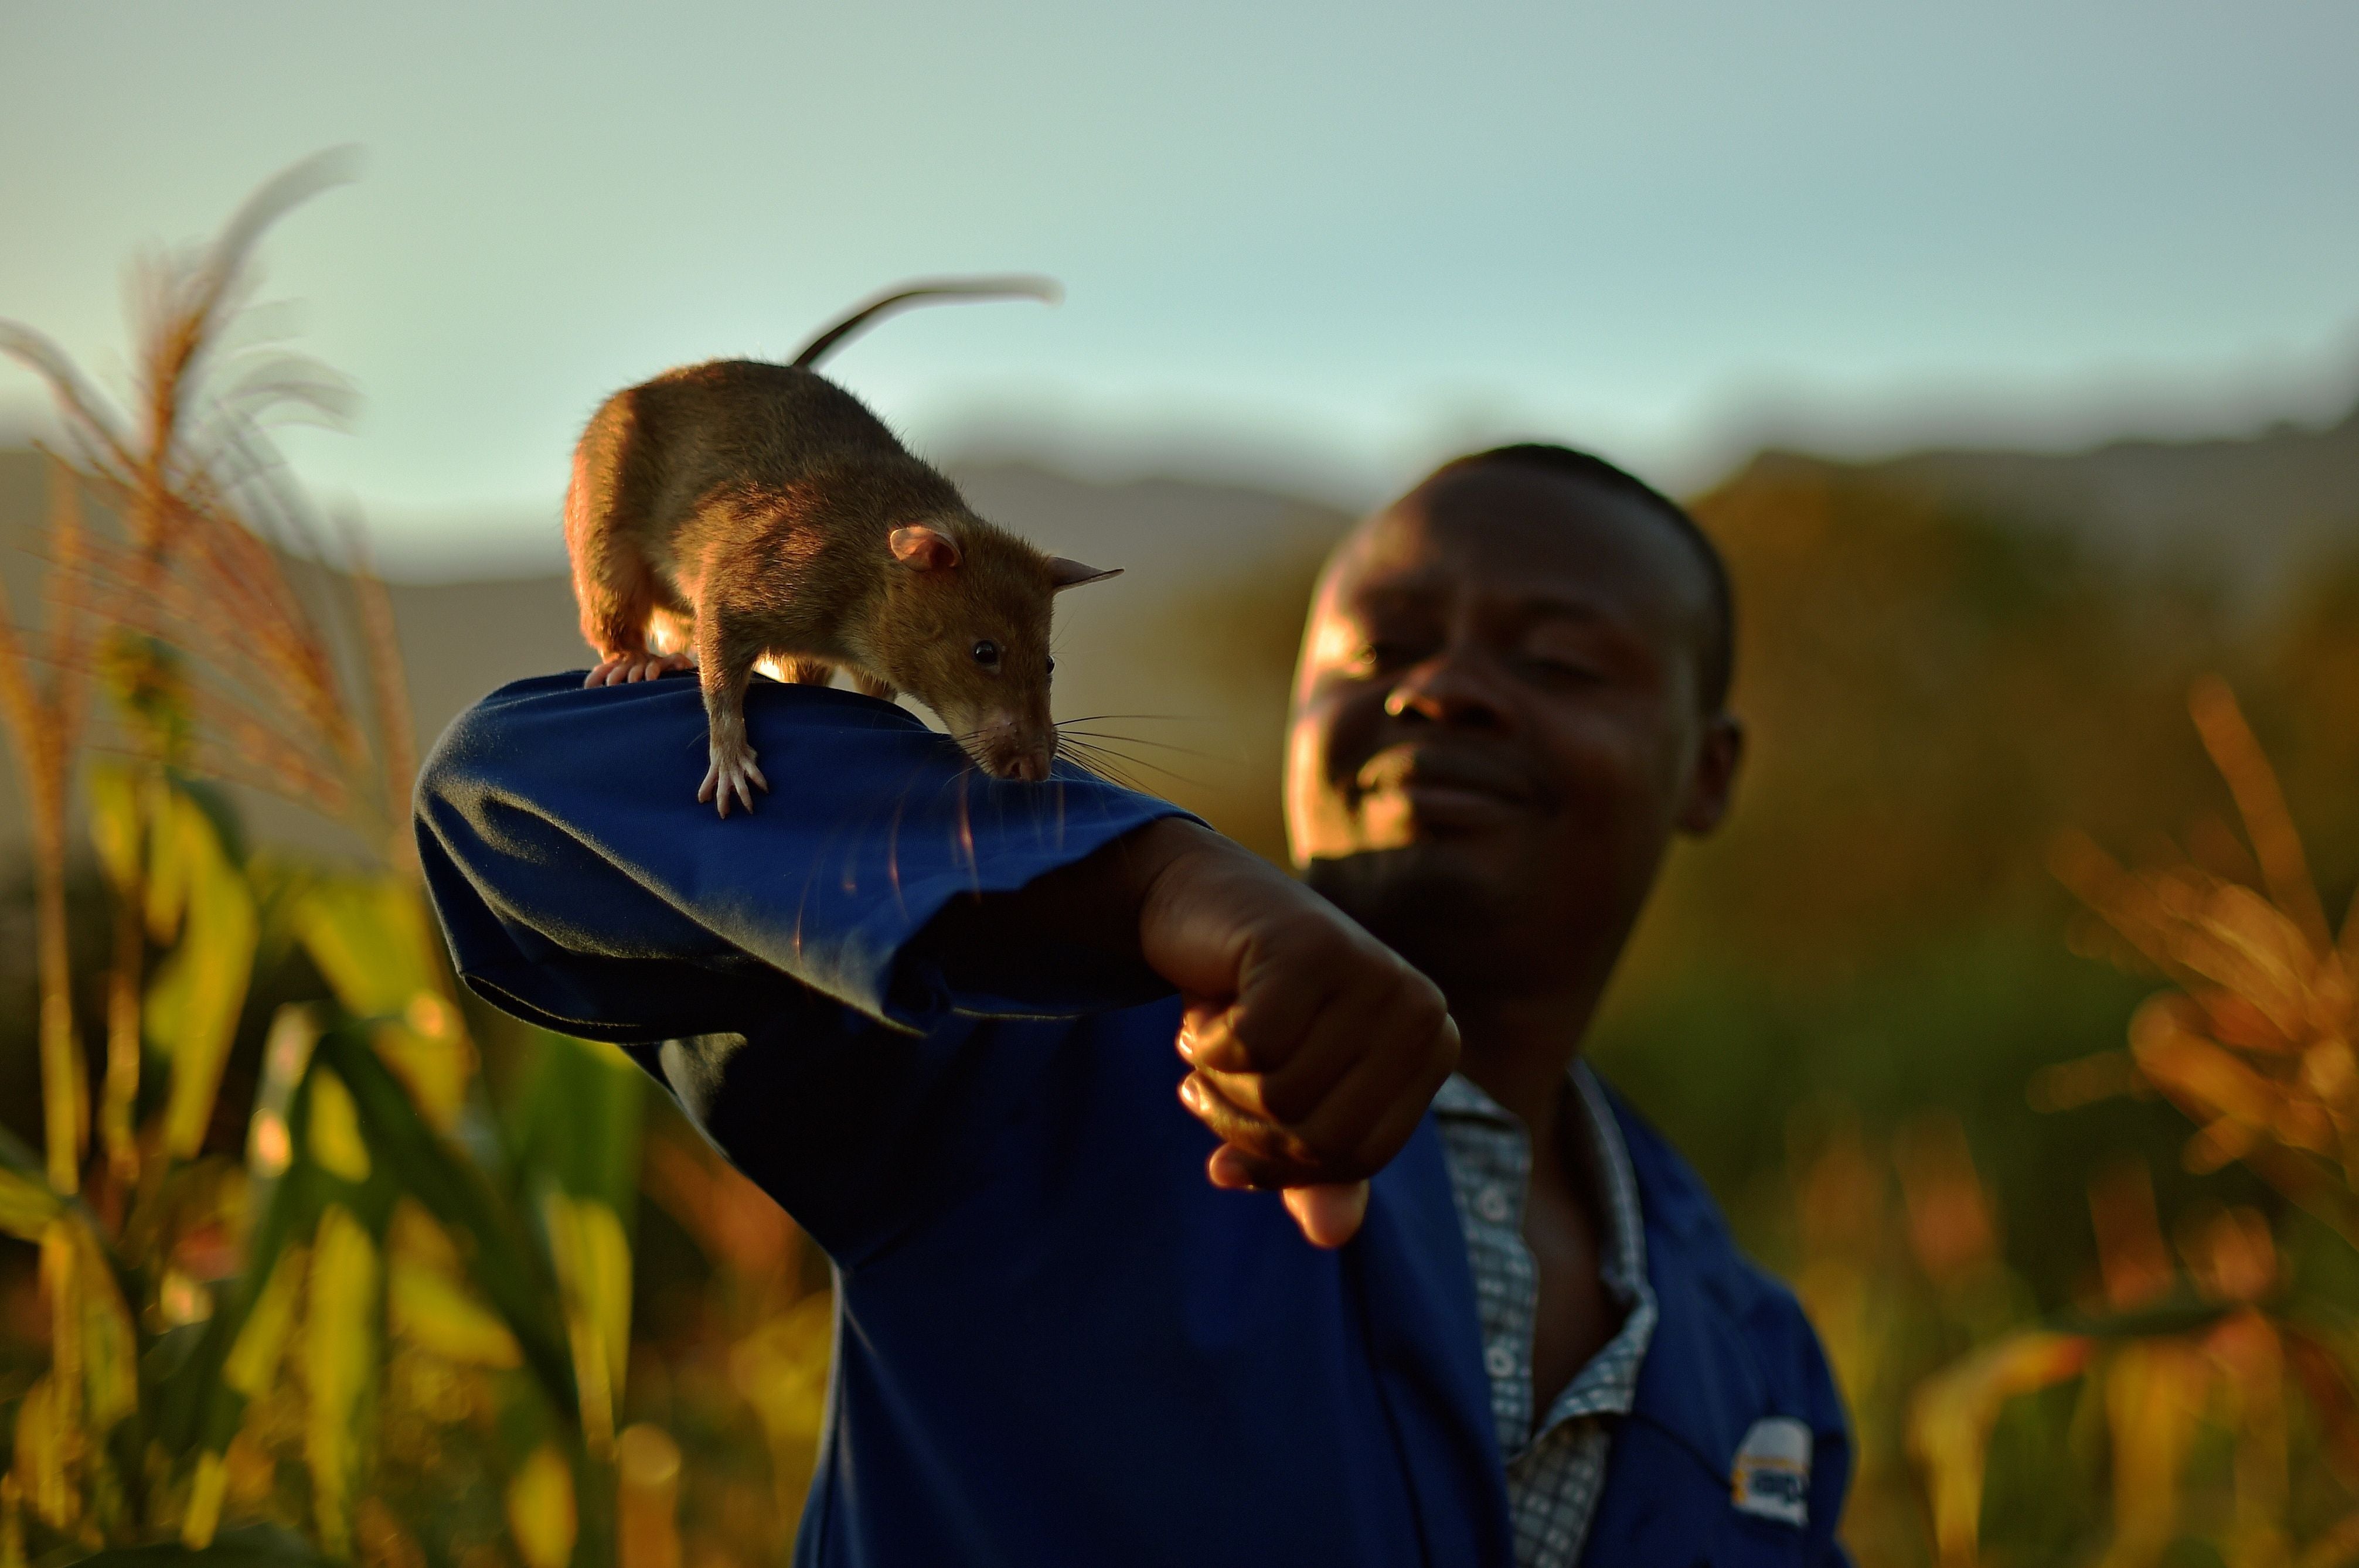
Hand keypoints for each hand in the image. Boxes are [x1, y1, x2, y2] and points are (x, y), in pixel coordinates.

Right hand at [1133, 821, 1459, 1246]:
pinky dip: (1203, 1042)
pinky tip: (1203, 1005)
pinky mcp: (1309, 946)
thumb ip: (1313, 1170)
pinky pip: (1249, 1049)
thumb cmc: (1255, 1005)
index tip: (1234, 1132)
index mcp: (1432, 1047)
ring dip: (1217, 1081)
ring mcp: (1371, 971)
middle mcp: (1419, 1006)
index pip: (1356, 1158)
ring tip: (1209, 1038)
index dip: (1280, 1161)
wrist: (1200, 900)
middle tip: (1208, 1080)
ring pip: (1281, 1094)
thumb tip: (1333, 1237)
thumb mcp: (1289, 1095)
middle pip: (1318, 1133)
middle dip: (1241, 1123)